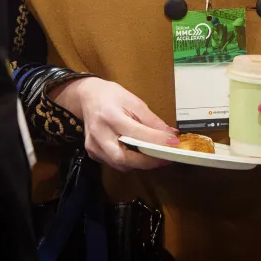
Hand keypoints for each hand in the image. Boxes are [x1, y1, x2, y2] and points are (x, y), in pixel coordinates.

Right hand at [49, 77, 178, 171]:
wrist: (87, 96)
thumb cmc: (111, 96)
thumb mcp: (134, 101)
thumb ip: (151, 120)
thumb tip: (170, 135)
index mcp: (110, 116)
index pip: (136, 134)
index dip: (157, 141)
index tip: (173, 144)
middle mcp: (99, 133)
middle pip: (124, 158)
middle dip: (147, 162)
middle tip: (165, 158)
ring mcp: (93, 145)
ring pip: (119, 164)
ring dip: (139, 163)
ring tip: (154, 156)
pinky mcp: (92, 152)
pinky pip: (113, 163)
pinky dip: (128, 162)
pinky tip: (137, 154)